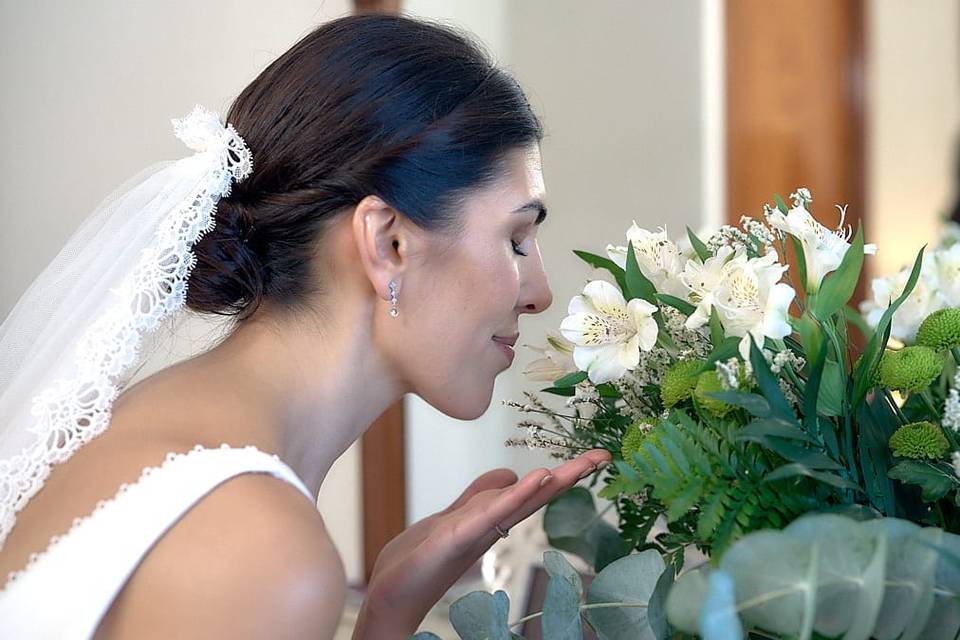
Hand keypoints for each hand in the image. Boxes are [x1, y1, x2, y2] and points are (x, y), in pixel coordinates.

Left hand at [350, 449, 610, 638]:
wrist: (391, 595)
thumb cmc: (420, 560)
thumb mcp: (453, 517)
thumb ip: (479, 495)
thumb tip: (511, 473)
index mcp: (492, 520)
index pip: (534, 492)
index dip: (564, 474)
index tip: (596, 456)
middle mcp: (491, 528)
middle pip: (536, 496)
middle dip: (570, 475)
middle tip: (603, 456)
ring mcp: (475, 533)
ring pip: (518, 504)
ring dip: (549, 484)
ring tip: (578, 465)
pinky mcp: (454, 538)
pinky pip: (490, 515)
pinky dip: (515, 496)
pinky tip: (536, 479)